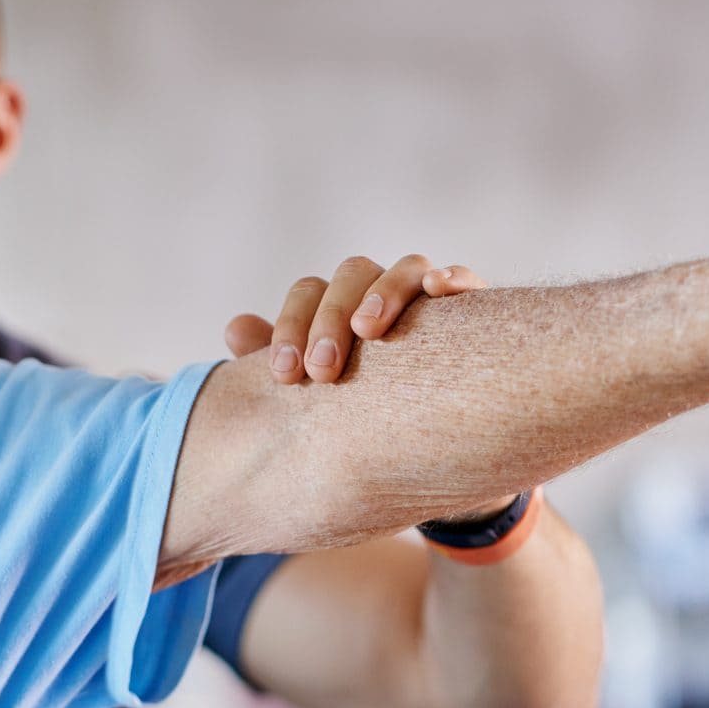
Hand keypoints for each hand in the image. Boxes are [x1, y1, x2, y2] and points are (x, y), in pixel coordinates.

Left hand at [225, 254, 486, 384]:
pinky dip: (453, 276)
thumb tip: (236, 328)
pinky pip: (465, 279)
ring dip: (384, 292)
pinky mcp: (472, 311)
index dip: (290, 327)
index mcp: (338, 306)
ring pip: (405, 268)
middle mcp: (379, 291)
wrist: (430, 439)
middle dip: (330, 318)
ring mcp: (426, 297)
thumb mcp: (314, 395)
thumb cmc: (358, 410)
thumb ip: (277, 361)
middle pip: (350, 275)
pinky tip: (436, 289)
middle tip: (321, 371)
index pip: (308, 293)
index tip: (284, 375)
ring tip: (368, 330)